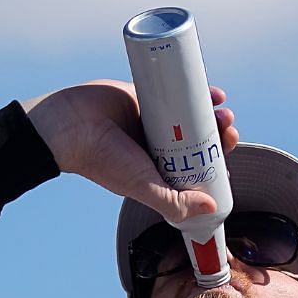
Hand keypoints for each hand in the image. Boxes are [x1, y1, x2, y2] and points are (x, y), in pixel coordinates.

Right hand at [21, 80, 239, 224]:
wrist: (69, 126)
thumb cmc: (103, 161)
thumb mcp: (144, 187)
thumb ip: (175, 203)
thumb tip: (213, 207)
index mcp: (158, 168)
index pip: (195, 165)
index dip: (215, 160)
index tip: (228, 154)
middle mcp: (156, 144)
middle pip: (197, 138)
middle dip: (218, 134)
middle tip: (229, 127)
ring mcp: (151, 118)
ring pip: (190, 114)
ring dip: (212, 113)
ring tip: (223, 111)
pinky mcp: (143, 94)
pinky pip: (175, 91)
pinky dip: (195, 91)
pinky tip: (212, 92)